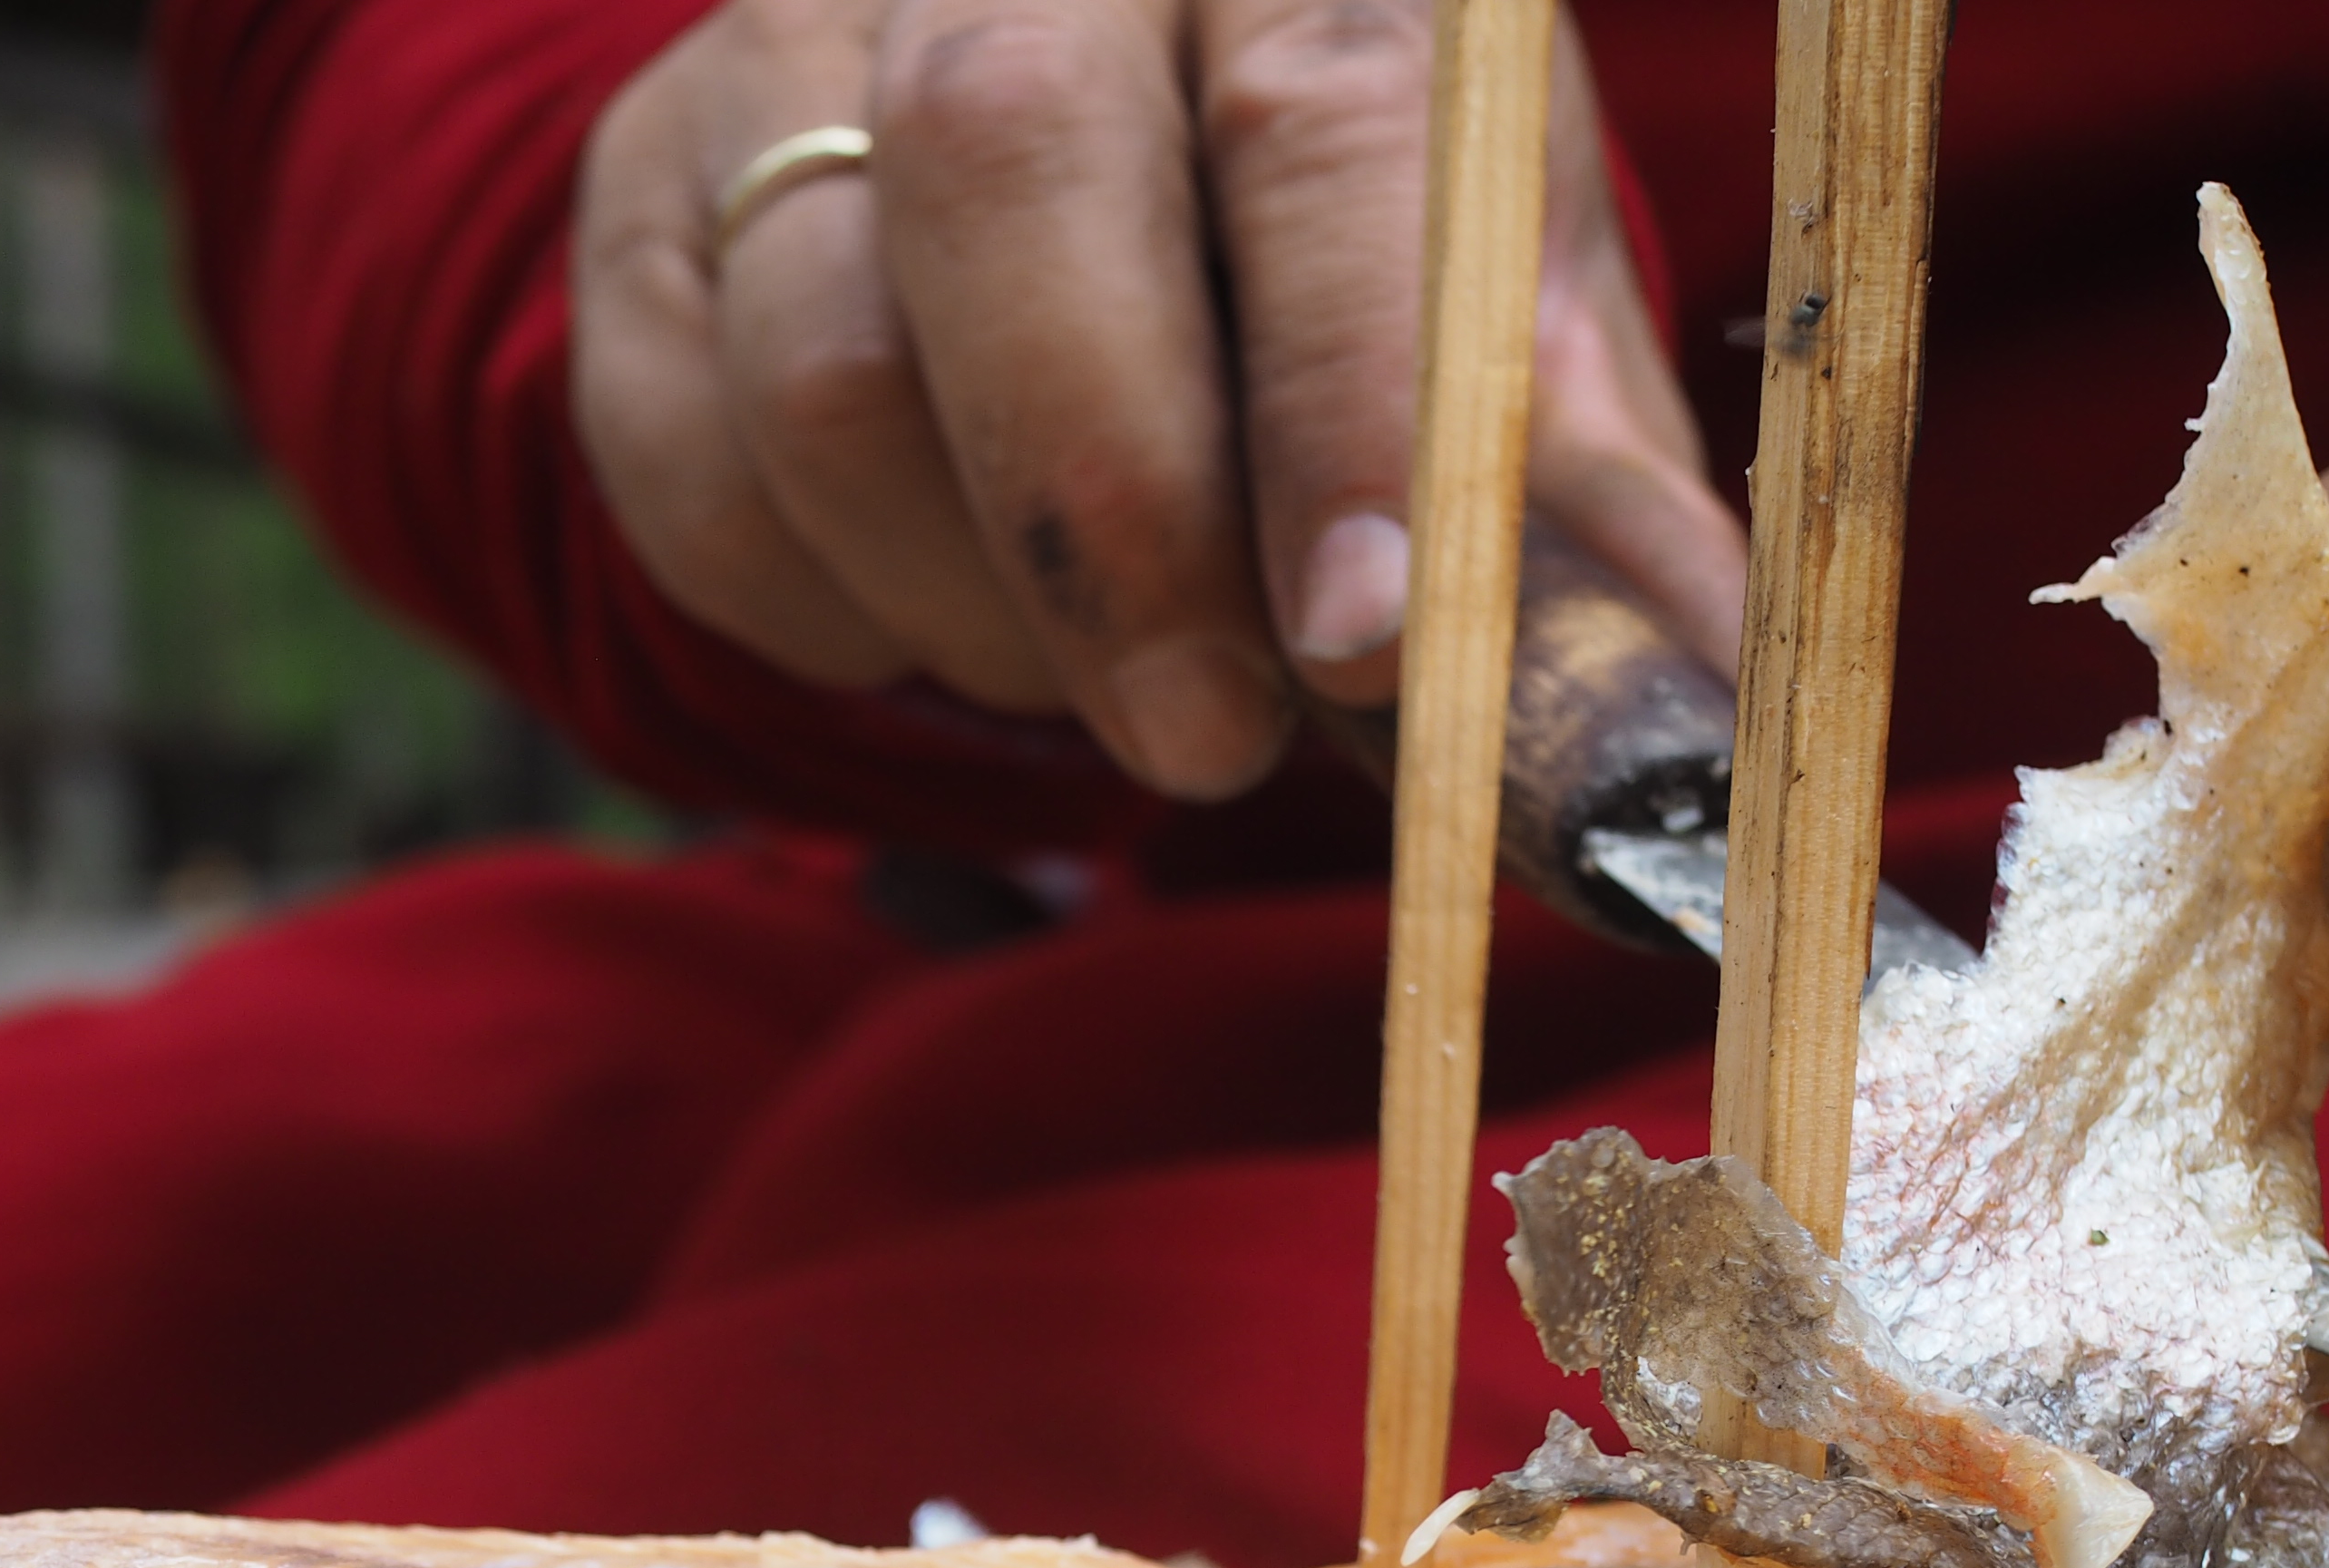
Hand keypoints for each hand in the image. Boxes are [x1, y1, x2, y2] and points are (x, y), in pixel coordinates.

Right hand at [570, 0, 1743, 801]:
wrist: (1025, 135)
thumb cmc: (1307, 226)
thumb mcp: (1485, 293)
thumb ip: (1571, 478)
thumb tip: (1684, 694)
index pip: (1322, 108)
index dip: (1344, 383)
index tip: (1367, 631)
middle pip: (1006, 176)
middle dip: (1117, 520)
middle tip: (1209, 739)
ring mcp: (787, 55)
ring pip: (829, 361)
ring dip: (979, 602)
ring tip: (1096, 662)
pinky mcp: (645, 203)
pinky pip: (687, 468)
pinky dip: (827, 612)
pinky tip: (939, 607)